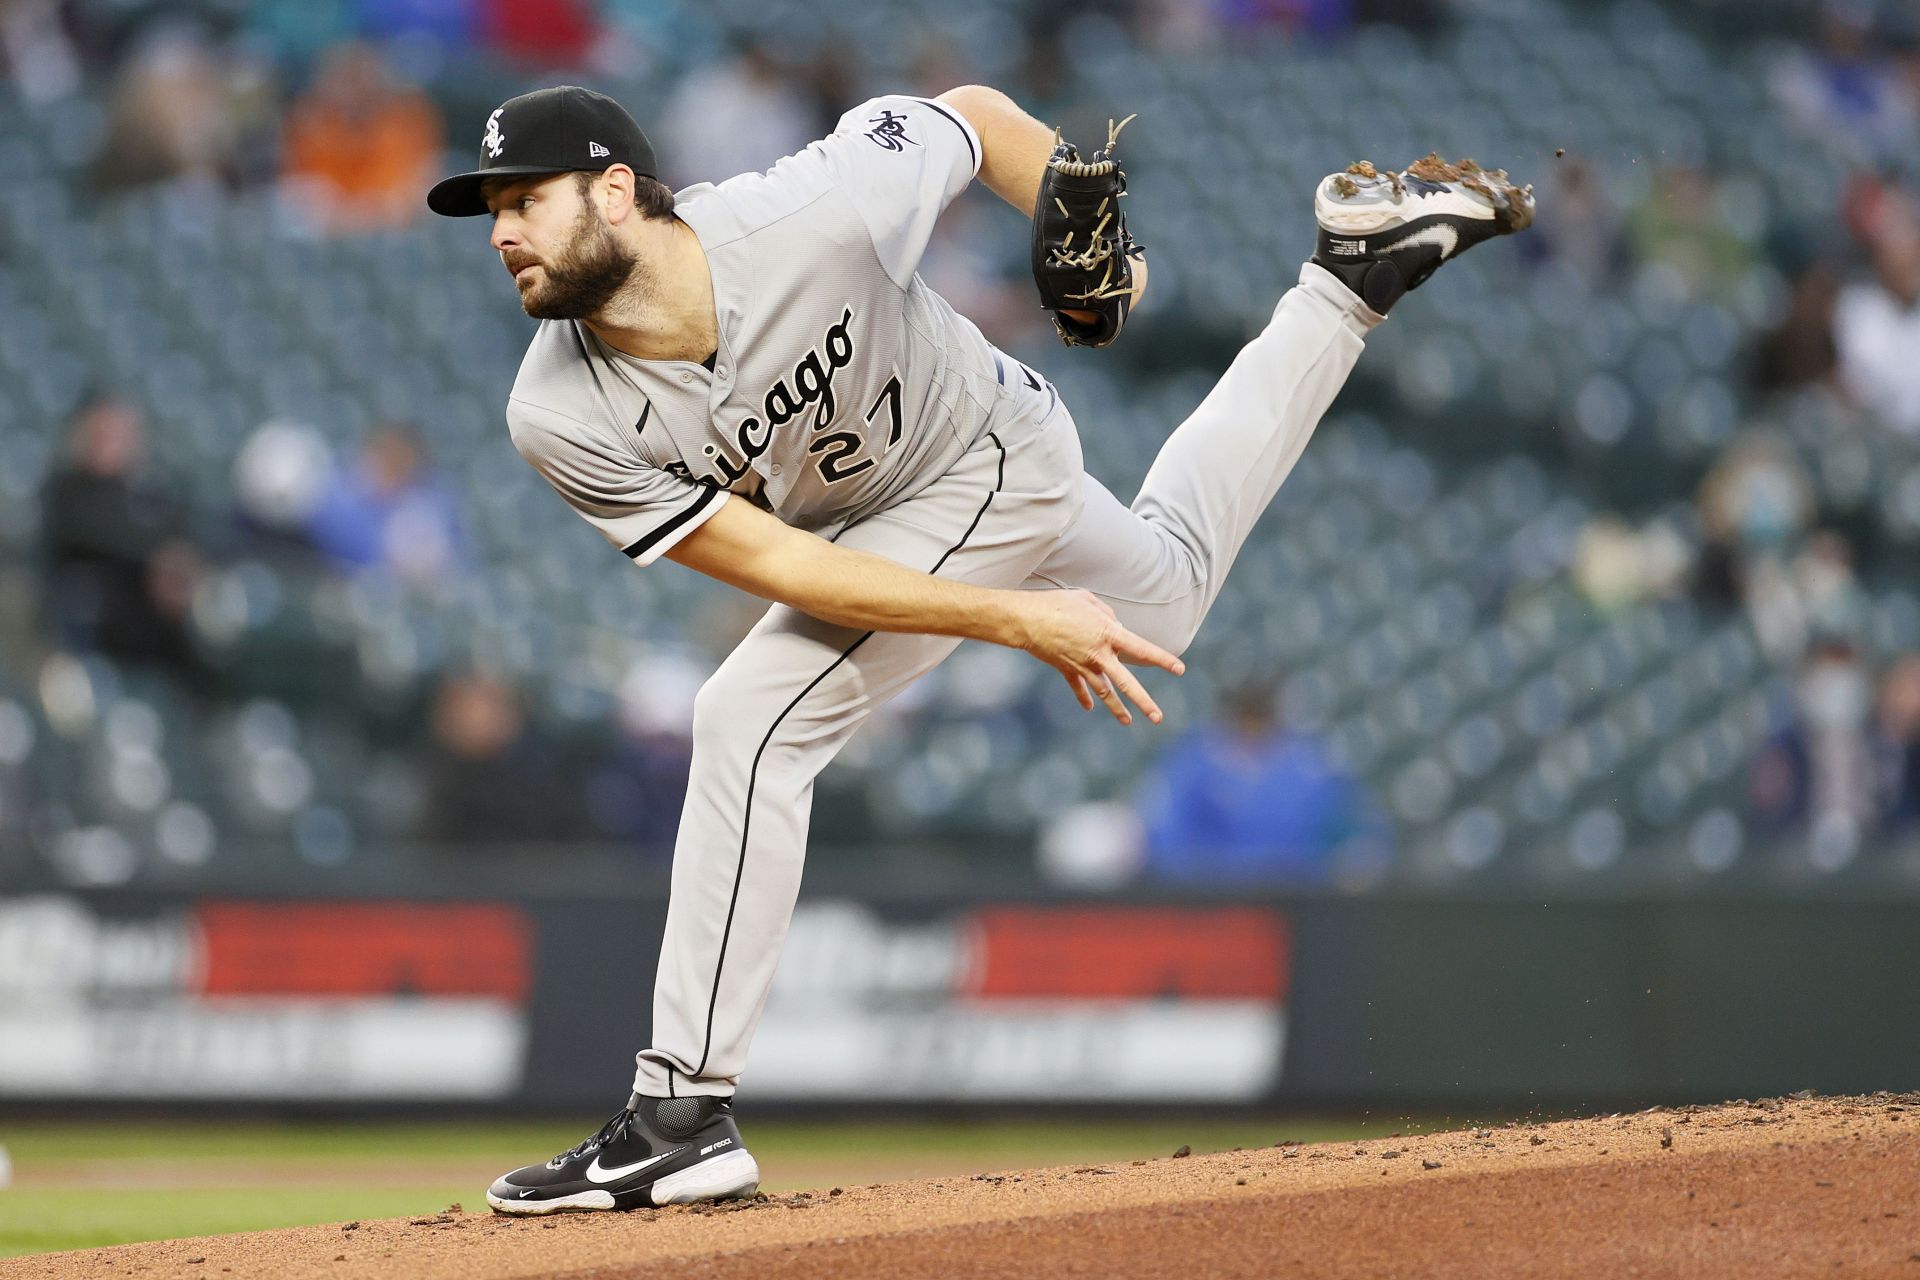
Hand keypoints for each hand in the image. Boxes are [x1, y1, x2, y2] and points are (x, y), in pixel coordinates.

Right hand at [1012, 589, 1183, 725]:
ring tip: (1128, 722)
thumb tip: (1117, 627)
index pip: (1142, 649)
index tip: (1179, 669)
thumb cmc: (1057, 604)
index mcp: (1108, 634)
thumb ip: (1107, 614)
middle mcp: (1098, 655)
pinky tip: (1090, 709)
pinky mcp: (1066, 669)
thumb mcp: (1087, 600)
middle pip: (1126, 683)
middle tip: (1158, 718)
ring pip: (1104, 692)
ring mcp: (1082, 666)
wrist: (1026, 621)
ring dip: (1116, 708)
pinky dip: (1084, 698)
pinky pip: (1079, 688)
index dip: (1162, 659)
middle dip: (1143, 701)